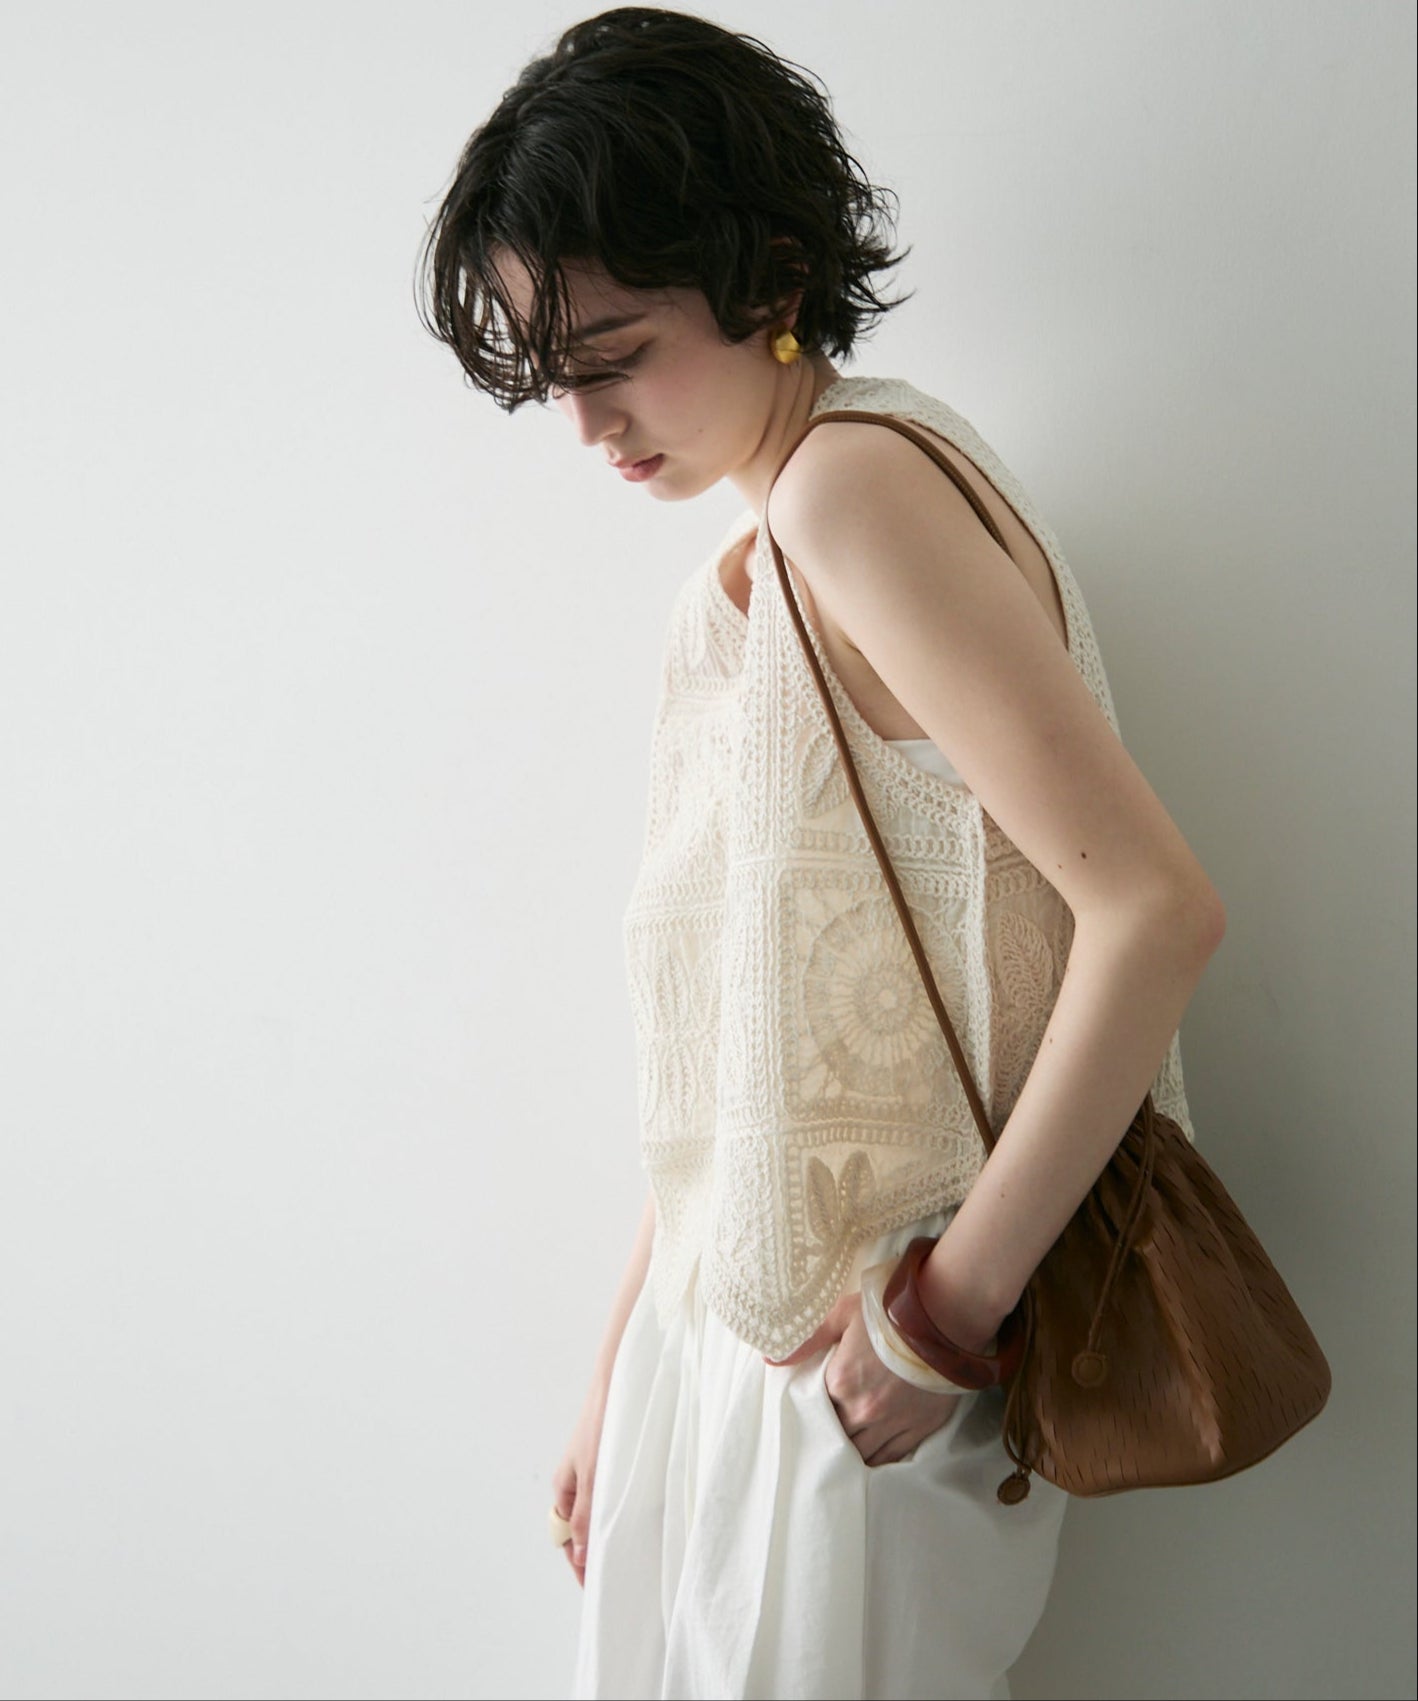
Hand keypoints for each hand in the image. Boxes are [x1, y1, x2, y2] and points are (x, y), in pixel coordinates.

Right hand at [551, 1373, 610, 1587]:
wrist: (616, 1382)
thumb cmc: (601, 1424)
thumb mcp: (594, 1476)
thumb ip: (588, 1516)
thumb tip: (581, 1555)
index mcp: (564, 1488)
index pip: (567, 1538)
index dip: (580, 1563)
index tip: (595, 1586)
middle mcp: (576, 1482)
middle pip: (581, 1528)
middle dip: (594, 1551)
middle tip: (616, 1574)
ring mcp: (594, 1472)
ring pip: (597, 1513)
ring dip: (608, 1531)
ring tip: (628, 1552)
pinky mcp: (611, 1463)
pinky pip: (610, 1496)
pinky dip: (619, 1511)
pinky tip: (636, 1518)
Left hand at [767, 1288, 962, 1466]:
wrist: (943, 1316)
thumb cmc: (890, 1311)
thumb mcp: (843, 1314)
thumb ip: (808, 1340)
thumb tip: (771, 1359)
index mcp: (841, 1382)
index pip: (816, 1411)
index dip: (815, 1411)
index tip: (815, 1408)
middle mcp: (864, 1409)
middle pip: (838, 1438)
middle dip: (832, 1436)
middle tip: (829, 1432)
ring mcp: (893, 1423)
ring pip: (863, 1454)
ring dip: (853, 1453)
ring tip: (847, 1448)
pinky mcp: (919, 1429)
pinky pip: (891, 1457)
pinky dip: (879, 1459)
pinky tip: (872, 1454)